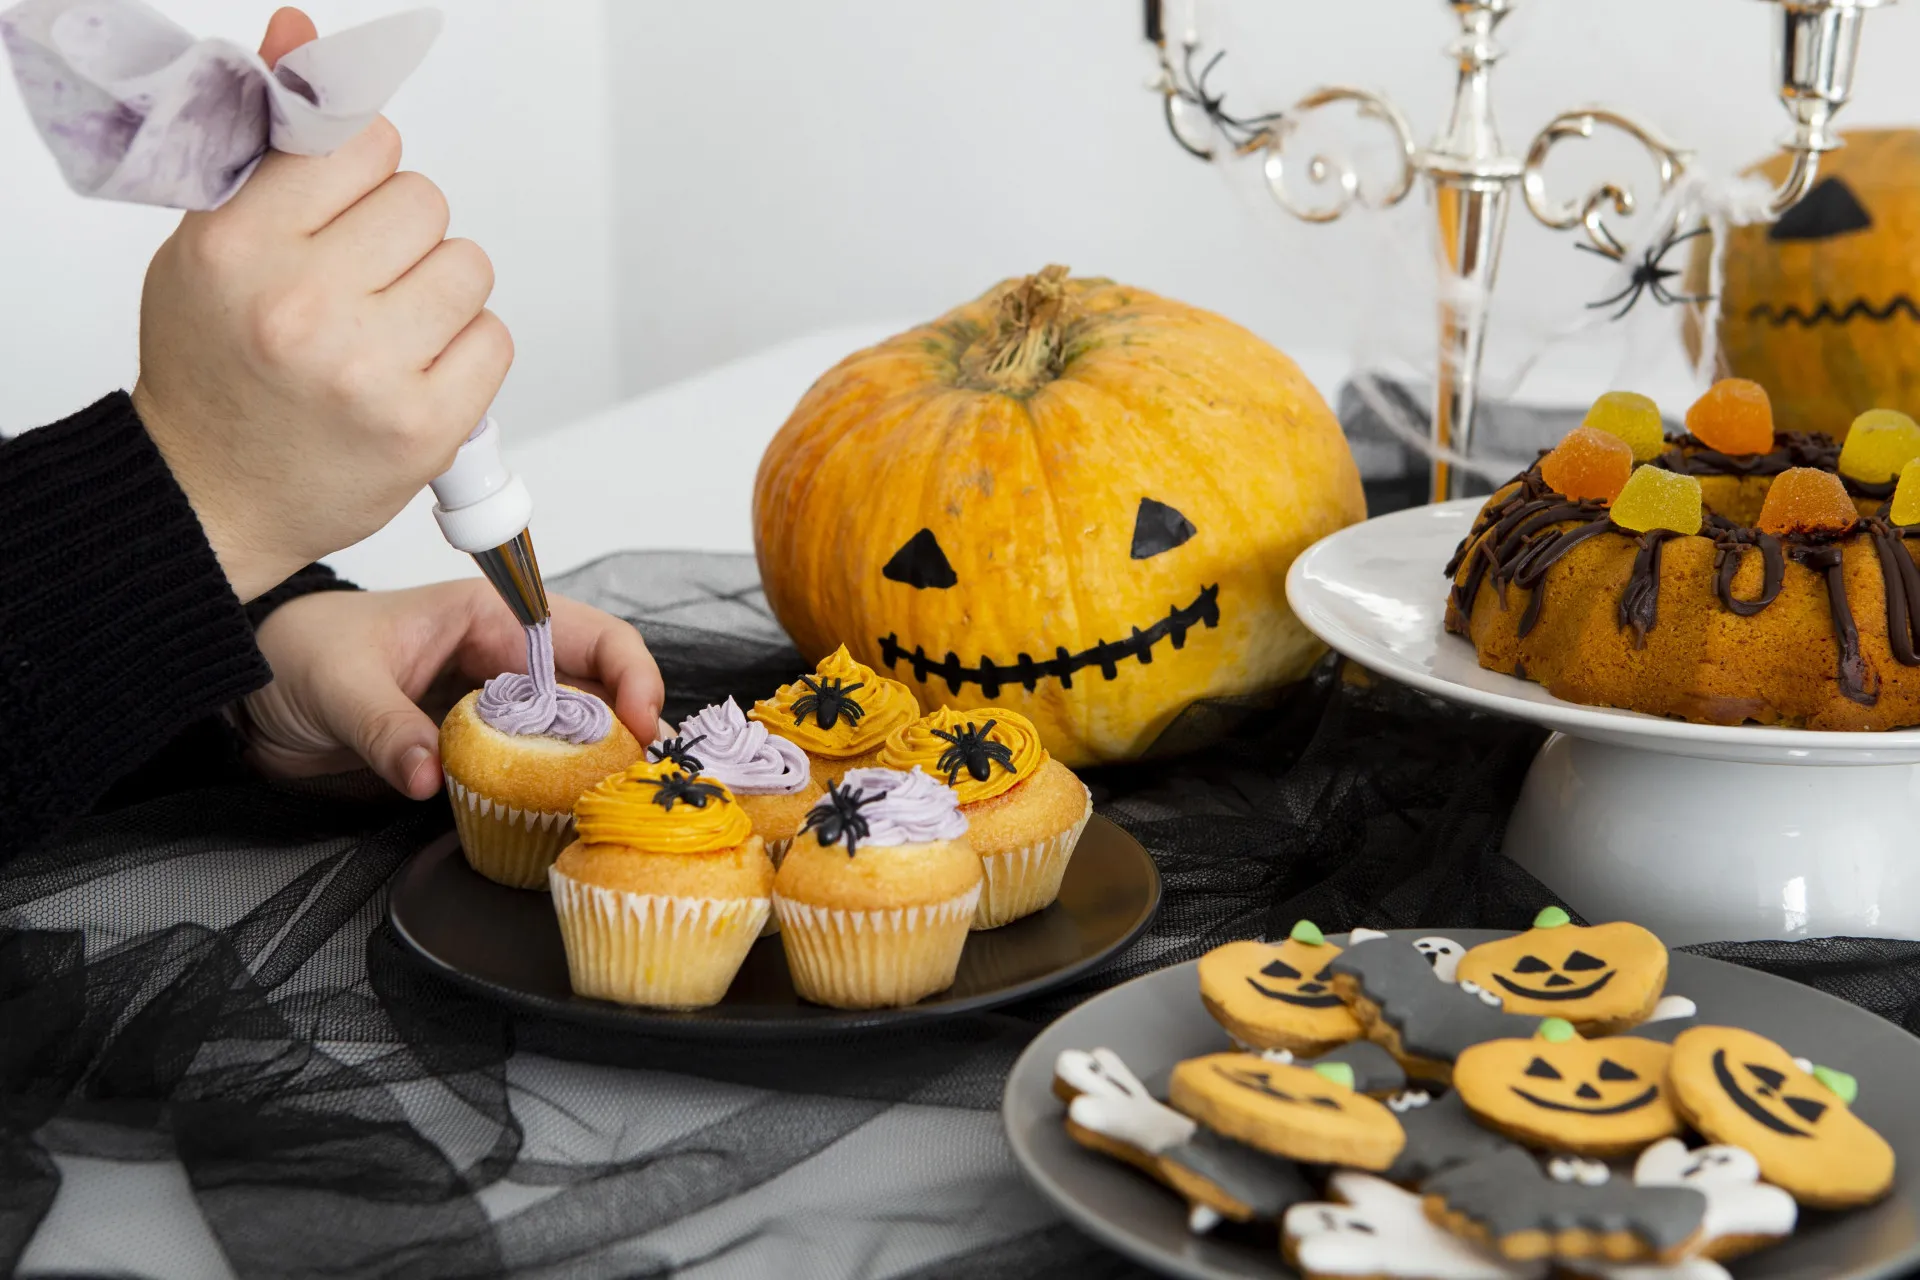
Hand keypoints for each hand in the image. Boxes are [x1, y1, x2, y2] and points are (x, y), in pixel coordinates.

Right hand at [132, 7, 511, 602]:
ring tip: (389, 328)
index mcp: (242, 247)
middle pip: (425, 201)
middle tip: (361, 282)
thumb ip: (271, 140)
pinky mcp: (426, 427)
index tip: (343, 206)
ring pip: (469, 266)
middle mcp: (305, 307)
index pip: (361, 141)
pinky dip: (467, 350)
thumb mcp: (213, 238)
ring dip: (442, 290)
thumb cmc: (216, 366)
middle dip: (404, 234)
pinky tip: (418, 370)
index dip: (363, 170)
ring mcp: (371, 371)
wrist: (212, 495)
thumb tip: (306, 32)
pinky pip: (495, 337)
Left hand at [241, 582, 663, 797]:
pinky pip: (529, 771)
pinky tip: (565, 819)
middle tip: (640, 779)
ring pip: (570, 735)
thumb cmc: (296, 655)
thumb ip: (385, 727)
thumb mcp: (338, 685)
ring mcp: (493, 708)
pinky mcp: (475, 751)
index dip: (629, 674)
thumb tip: (428, 773)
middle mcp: (504, 659)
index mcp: (487, 617)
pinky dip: (553, 794)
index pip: (589, 634)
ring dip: (596, 768)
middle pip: (595, 690)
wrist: (250, 695)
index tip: (640, 723)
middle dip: (626, 732)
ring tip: (614, 803)